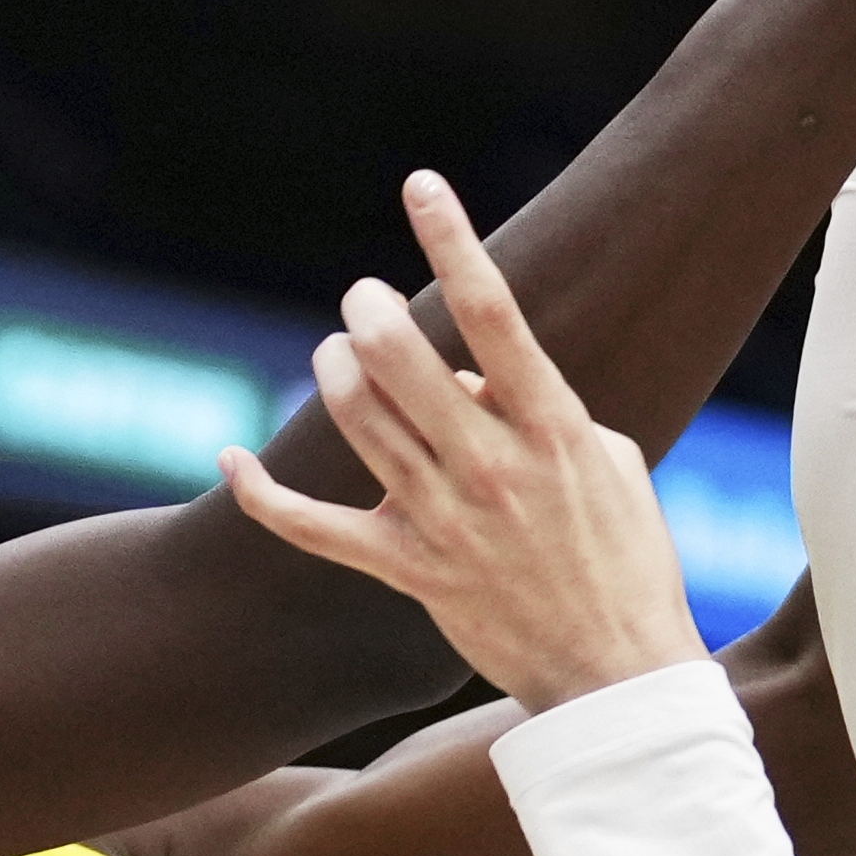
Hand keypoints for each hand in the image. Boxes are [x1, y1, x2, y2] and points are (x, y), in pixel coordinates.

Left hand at [224, 171, 707, 710]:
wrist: (616, 672)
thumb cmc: (628, 558)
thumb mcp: (609, 462)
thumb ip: (536, 407)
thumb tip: (464, 379)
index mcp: (553, 428)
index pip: (494, 314)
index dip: (453, 240)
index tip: (419, 184)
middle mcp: (493, 465)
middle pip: (399, 358)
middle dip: (368, 311)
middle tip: (364, 301)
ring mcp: (447, 520)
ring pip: (357, 418)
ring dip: (334, 370)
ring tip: (339, 355)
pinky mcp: (410, 569)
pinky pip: (313, 528)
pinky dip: (261, 494)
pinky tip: (228, 457)